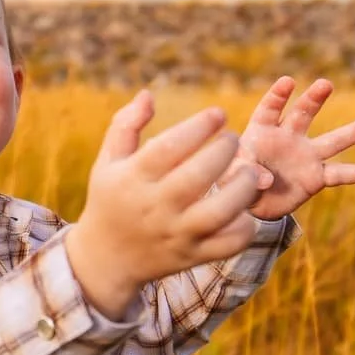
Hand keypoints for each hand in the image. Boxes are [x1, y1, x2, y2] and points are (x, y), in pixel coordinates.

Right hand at [65, 90, 263, 317]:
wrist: (105, 259)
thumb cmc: (110, 200)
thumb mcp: (107, 162)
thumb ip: (125, 125)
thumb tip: (148, 94)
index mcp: (131, 179)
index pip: (169, 148)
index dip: (198, 126)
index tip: (218, 113)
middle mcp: (154, 207)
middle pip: (197, 176)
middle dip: (224, 150)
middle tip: (233, 139)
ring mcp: (174, 234)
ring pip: (219, 212)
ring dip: (242, 187)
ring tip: (250, 171)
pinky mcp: (191, 256)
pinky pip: (227, 244)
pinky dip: (244, 227)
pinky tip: (243, 209)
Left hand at [240, 77, 354, 219]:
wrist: (252, 203)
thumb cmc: (236, 180)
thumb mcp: (230, 175)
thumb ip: (242, 172)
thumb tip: (265, 179)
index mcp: (262, 131)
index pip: (270, 108)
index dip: (278, 96)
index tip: (288, 82)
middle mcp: (289, 137)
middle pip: (303, 114)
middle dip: (313, 99)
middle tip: (325, 84)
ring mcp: (306, 155)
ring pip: (333, 140)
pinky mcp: (316, 177)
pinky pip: (339, 174)